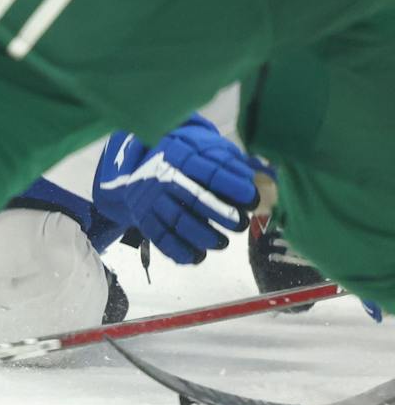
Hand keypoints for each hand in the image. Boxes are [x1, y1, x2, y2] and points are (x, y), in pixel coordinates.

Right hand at [94, 119, 259, 264]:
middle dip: (222, 214)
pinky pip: (160, 238)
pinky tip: (198, 256)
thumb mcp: (206, 149)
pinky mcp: (144, 218)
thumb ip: (232, 163)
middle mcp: (164, 177)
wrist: (142, 166)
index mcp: (182, 156)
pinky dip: (180, 251)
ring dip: (203, 235)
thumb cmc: (187, 160)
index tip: (252, 199)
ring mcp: (151, 199)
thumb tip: (261, 179)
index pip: (209, 172)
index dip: (232, 186)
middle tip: (240, 224)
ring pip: (178, 220)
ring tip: (222, 242)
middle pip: (194, 198)